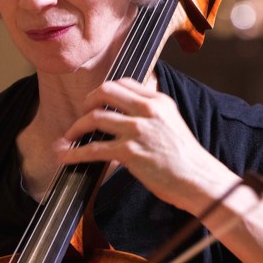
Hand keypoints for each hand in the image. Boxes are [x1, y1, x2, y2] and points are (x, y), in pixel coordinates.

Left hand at [58, 78, 231, 214]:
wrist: (197, 179)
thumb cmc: (185, 157)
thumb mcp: (171, 123)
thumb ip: (151, 114)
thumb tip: (125, 115)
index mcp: (158, 101)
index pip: (123, 83)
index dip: (103, 92)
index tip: (94, 102)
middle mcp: (147, 110)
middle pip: (104, 92)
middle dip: (86, 102)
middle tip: (80, 115)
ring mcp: (137, 130)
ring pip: (95, 118)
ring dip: (76, 128)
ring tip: (69, 137)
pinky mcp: (129, 152)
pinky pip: (93, 149)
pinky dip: (74, 152)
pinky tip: (65, 156)